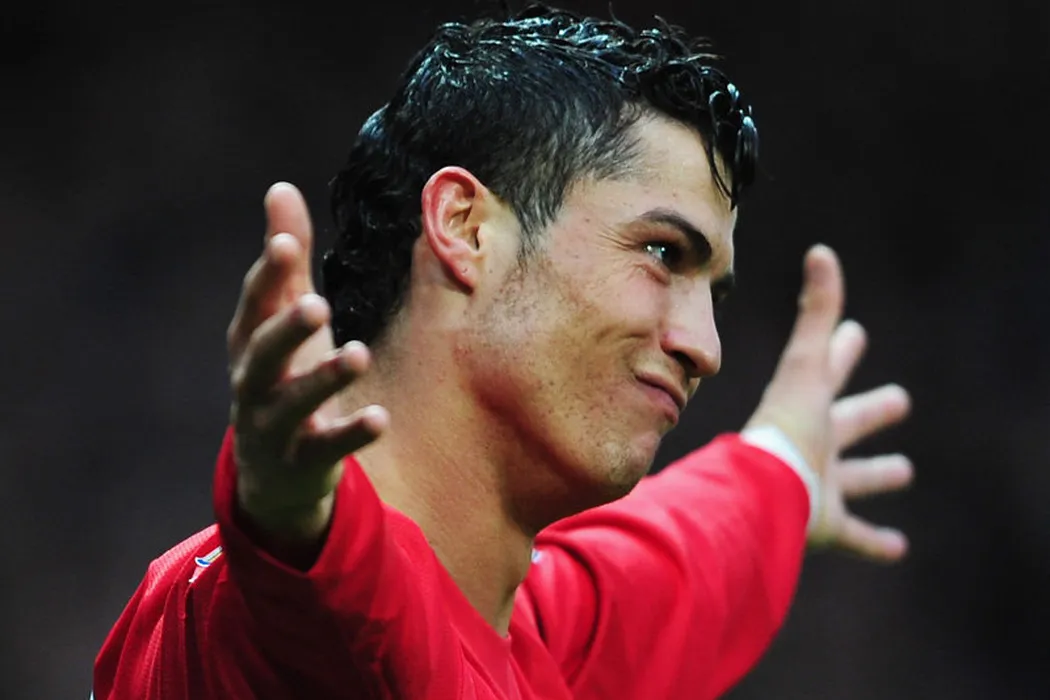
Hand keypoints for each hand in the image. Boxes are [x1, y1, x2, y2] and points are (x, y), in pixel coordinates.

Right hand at [226, 182, 388, 541]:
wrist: (273, 472)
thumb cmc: (282, 377)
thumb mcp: (282, 319)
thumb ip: (286, 262)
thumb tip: (280, 188)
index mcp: (249, 343)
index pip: (254, 304)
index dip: (267, 274)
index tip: (284, 242)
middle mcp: (254, 383)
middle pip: (262, 354)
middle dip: (287, 329)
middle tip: (317, 305)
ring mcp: (274, 426)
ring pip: (294, 403)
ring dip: (324, 380)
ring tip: (358, 355)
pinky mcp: (302, 460)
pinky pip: (327, 447)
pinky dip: (351, 433)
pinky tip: (380, 417)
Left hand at [745, 245, 912, 562]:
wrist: (762, 495)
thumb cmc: (786, 428)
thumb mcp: (805, 366)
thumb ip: (815, 314)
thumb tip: (821, 252)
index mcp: (805, 406)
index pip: (826, 371)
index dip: (842, 351)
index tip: (855, 333)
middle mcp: (812, 443)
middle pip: (846, 422)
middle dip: (869, 410)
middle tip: (897, 399)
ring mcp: (819, 485)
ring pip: (853, 478)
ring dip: (875, 475)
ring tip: (901, 470)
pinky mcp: (826, 526)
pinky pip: (855, 536)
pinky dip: (875, 542)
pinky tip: (897, 548)